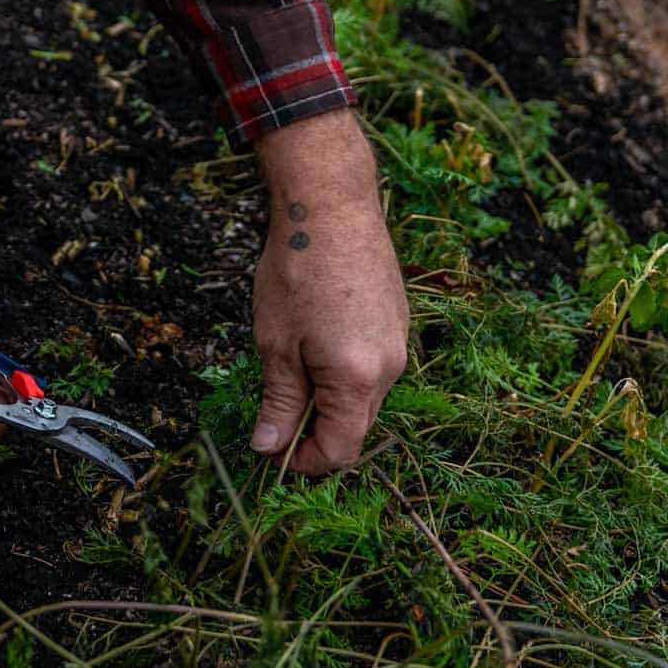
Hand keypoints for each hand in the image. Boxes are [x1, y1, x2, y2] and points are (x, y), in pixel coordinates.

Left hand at [251, 112, 408, 474]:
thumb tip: (268, 448)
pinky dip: (344, 373)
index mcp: (358, 379)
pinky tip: (314, 343)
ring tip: (290, 369)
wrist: (332, 205)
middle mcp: (390, 368)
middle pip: (357, 428)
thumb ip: (279, 402)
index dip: (304, 462)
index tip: (272, 451)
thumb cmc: (297, 269)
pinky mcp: (398, 323)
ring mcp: (399, 344)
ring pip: (365, 398)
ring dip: (329, 401)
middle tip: (273, 416)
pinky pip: (374, 367)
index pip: (340, 451)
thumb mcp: (275, 343)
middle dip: (316, 434)